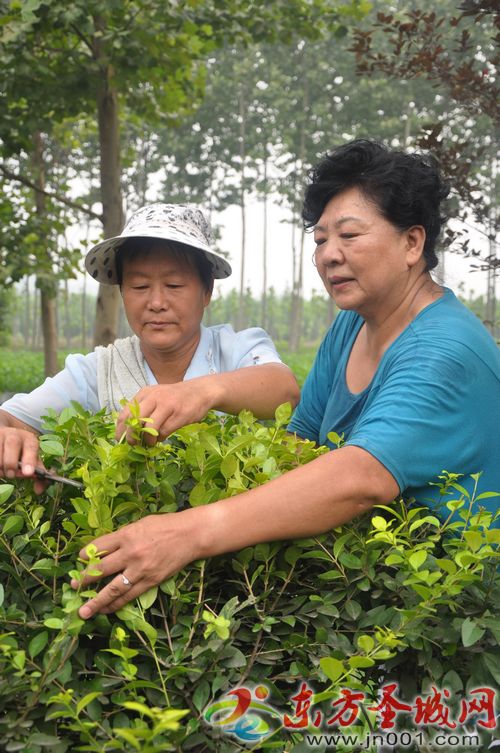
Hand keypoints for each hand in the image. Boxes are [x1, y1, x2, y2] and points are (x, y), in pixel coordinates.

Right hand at [0, 426, 45, 493]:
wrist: (6, 437)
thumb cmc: (21, 452)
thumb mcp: (32, 460)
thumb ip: (38, 474)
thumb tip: (39, 491)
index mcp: (29, 439)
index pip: (31, 447)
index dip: (30, 460)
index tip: (28, 473)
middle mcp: (15, 434)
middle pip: (12, 444)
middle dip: (11, 463)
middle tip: (10, 475)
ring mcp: (0, 436)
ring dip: (0, 467)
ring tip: (3, 471)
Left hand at [72, 507, 209, 618]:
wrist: (190, 535)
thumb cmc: (165, 525)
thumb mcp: (140, 524)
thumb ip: (123, 537)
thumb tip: (105, 549)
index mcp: (126, 535)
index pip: (99, 547)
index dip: (86, 554)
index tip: (80, 560)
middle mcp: (130, 553)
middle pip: (101, 569)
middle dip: (84, 579)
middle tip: (73, 587)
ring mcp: (140, 570)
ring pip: (113, 589)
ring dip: (96, 601)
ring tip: (84, 611)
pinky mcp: (151, 581)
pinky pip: (130, 596)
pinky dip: (117, 604)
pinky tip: (107, 609)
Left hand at [115, 380, 216, 443]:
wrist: (201, 391)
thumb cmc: (175, 398)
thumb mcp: (156, 398)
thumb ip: (144, 410)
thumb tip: (130, 432)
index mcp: (145, 393)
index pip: (125, 413)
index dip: (120, 429)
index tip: (120, 440)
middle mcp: (154, 397)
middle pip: (134, 420)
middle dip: (131, 436)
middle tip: (133, 445)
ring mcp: (167, 405)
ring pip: (149, 428)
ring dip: (147, 440)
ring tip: (150, 443)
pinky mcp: (179, 414)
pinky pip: (164, 431)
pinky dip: (161, 438)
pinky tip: (163, 437)